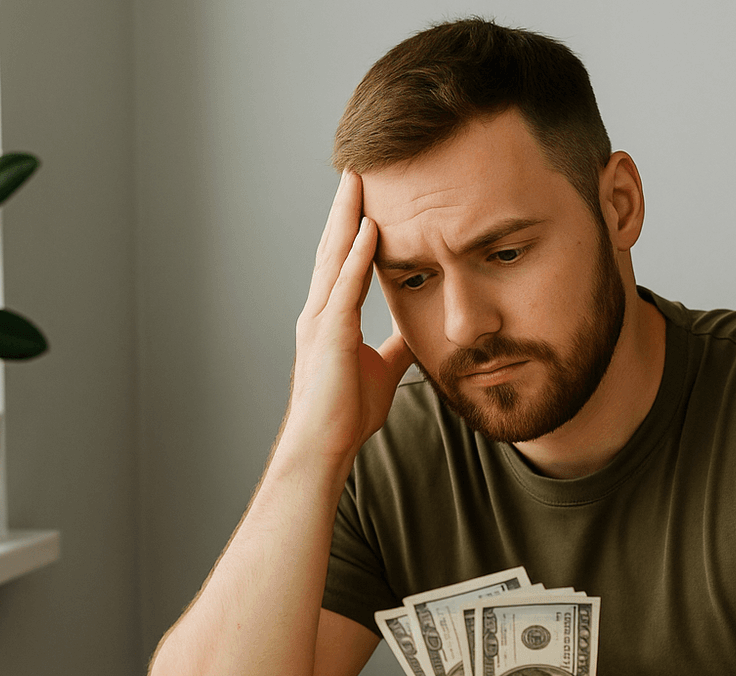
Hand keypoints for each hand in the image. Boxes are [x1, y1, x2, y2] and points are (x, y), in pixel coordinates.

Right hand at [286, 170, 414, 469]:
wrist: (324, 446)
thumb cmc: (346, 414)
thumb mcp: (384, 369)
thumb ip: (396, 345)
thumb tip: (415, 330)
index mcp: (331, 317)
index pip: (342, 261)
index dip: (353, 226)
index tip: (365, 194)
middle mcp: (320, 311)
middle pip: (333, 247)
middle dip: (346, 207)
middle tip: (356, 168)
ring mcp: (320, 320)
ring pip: (334, 257)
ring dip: (347, 217)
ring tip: (358, 180)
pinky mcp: (328, 335)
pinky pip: (344, 287)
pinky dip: (355, 257)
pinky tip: (368, 229)